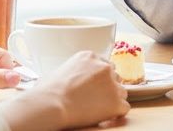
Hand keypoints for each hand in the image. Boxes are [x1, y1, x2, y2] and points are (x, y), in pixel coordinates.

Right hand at [1, 51, 129, 130]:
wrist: (52, 104)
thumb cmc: (48, 90)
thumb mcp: (60, 70)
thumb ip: (73, 70)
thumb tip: (68, 79)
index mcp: (90, 56)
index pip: (104, 65)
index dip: (99, 79)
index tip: (93, 87)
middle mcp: (104, 66)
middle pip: (114, 76)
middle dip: (107, 87)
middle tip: (95, 98)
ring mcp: (112, 84)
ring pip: (121, 92)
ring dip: (112, 100)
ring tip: (97, 108)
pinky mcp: (116, 101)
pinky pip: (124, 107)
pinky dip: (116, 113)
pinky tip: (104, 116)